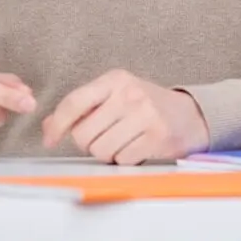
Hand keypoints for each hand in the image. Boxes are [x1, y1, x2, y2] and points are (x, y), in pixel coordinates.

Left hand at [41, 70, 209, 164]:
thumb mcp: (115, 96)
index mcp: (115, 80)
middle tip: (105, 138)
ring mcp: (145, 115)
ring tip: (123, 141)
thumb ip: (83, 108)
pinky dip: (125, 159)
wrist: (191, 115)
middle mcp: (129, 94)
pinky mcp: (157, 137)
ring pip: (102, 150)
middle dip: (88, 143)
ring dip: (108, 153)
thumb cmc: (146, 106)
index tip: (49, 139)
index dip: (57, 124)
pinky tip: (137, 148)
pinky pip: (122, 160)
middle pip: (84, 134)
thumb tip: (49, 126)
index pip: (75, 102)